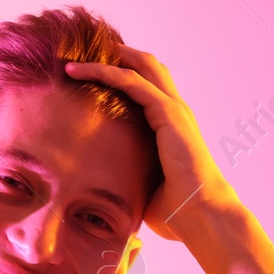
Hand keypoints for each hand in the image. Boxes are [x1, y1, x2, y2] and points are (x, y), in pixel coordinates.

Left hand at [65, 45, 236, 241]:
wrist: (200, 215)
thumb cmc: (175, 211)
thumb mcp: (143, 186)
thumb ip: (128, 176)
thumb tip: (103, 190)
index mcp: (170, 125)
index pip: (147, 86)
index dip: (122, 74)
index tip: (90, 75)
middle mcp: (174, 111)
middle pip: (146, 67)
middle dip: (115, 57)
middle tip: (81, 58)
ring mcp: (174, 109)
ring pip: (138, 68)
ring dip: (104, 61)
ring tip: (73, 63)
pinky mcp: (169, 113)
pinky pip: (133, 82)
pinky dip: (106, 72)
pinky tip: (82, 71)